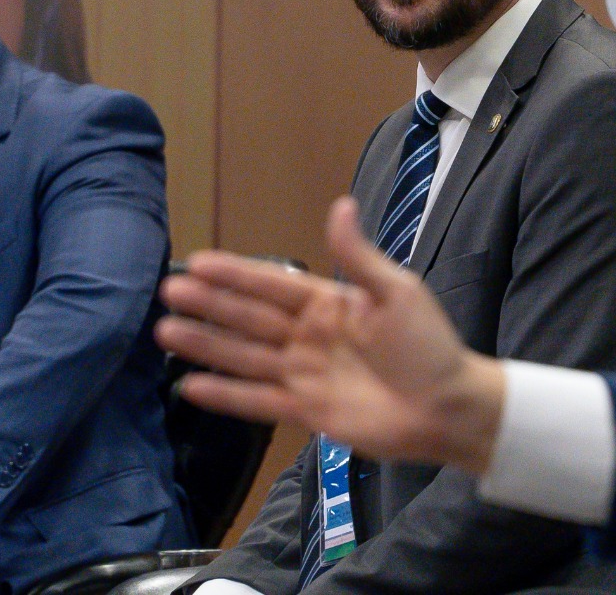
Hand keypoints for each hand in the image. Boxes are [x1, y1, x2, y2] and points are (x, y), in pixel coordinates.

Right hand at [158, 197, 506, 472]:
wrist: (449, 409)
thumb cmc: (430, 347)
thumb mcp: (397, 292)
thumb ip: (359, 256)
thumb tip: (340, 204)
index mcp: (330, 302)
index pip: (272, 284)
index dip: (235, 273)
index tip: (197, 261)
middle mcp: (310, 335)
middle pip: (249, 318)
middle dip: (210, 304)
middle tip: (168, 292)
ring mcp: (305, 374)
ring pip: (245, 357)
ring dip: (207, 345)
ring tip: (166, 333)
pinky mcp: (306, 411)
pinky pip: (257, 401)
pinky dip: (225, 395)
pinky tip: (191, 386)